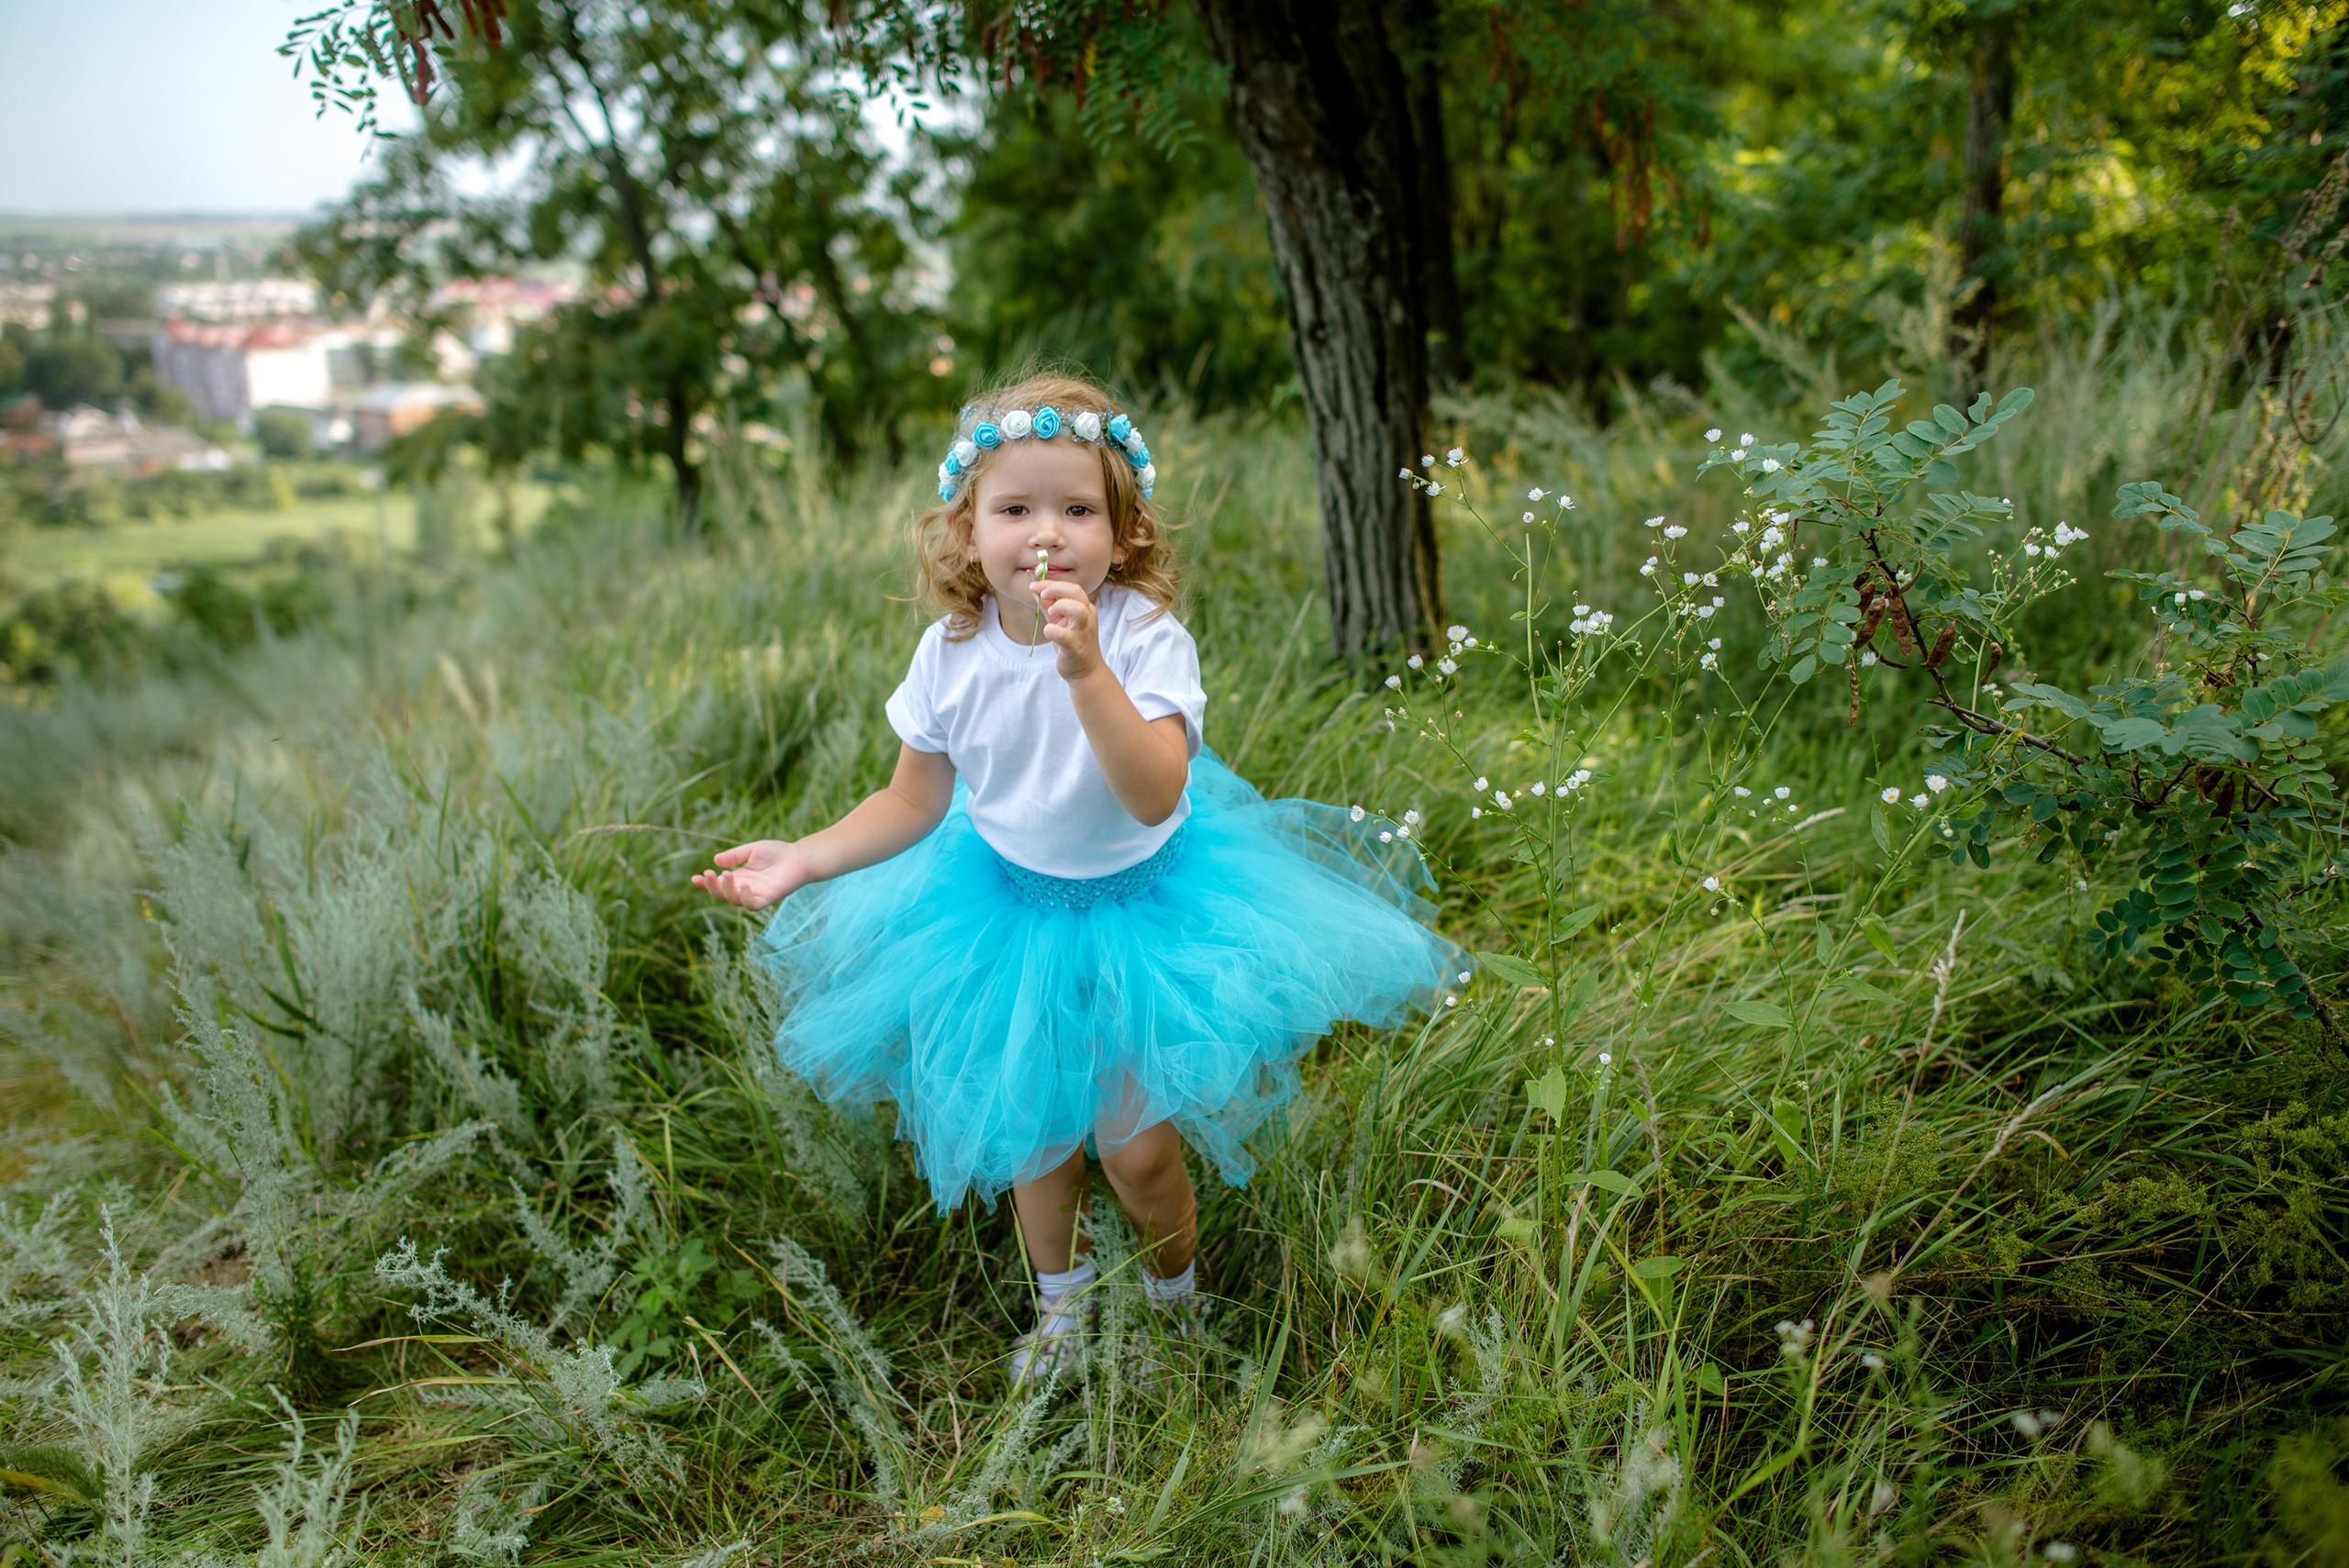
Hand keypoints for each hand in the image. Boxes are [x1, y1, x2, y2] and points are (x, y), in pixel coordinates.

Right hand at [691, 839, 813, 909]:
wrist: (799, 857)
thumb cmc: (777, 853)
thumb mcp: (752, 850)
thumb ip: (735, 856)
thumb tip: (716, 861)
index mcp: (739, 878)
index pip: (718, 885)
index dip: (705, 884)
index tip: (695, 878)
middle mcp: (745, 889)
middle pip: (722, 895)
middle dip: (713, 886)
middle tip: (709, 873)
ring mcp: (756, 895)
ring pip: (735, 901)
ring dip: (727, 890)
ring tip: (726, 875)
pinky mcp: (769, 898)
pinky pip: (754, 904)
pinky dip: (746, 898)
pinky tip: (744, 886)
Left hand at [1034, 578, 1102, 680]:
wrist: (1086, 671)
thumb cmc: (1072, 644)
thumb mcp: (1059, 621)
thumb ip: (1048, 605)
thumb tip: (1035, 589)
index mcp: (1085, 608)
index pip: (1071, 587)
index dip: (1051, 584)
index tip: (1033, 585)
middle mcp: (1088, 617)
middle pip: (1077, 592)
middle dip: (1055, 589)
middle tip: (1041, 594)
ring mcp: (1084, 632)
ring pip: (1078, 610)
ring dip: (1059, 606)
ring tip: (1049, 612)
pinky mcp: (1076, 647)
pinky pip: (1064, 635)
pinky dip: (1051, 630)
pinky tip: (1048, 632)